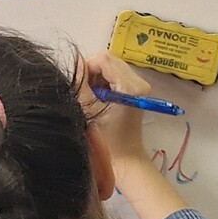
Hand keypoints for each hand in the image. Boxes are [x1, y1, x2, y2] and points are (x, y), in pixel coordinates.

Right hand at [75, 52, 154, 168]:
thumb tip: (77, 63)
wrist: (125, 159)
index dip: (87, 67)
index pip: (104, 59)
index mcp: (130, 87)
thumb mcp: (90, 109)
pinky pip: (116, 76)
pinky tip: (99, 98)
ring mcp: (140, 86)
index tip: (79, 84)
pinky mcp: (136, 91)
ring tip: (91, 96)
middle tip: (84, 90)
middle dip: (93, 71)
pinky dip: (104, 82)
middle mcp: (140, 82)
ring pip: (112, 67)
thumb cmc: (106, 140)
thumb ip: (82, 84)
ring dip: (98, 77)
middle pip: (110, 61)